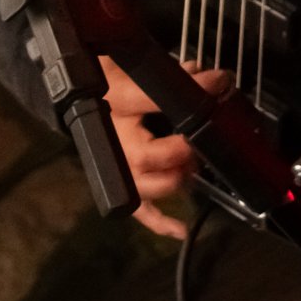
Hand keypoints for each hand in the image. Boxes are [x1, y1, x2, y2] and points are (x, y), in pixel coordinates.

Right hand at [101, 54, 231, 239]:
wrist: (84, 98)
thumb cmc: (112, 84)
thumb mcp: (138, 71)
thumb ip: (175, 74)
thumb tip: (212, 77)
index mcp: (117, 107)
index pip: (150, 104)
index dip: (187, 103)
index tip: (216, 86)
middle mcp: (116, 143)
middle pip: (146, 158)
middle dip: (179, 154)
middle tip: (199, 140)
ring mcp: (118, 169)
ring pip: (145, 188)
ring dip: (174, 181)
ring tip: (191, 168)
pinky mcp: (123, 186)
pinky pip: (140, 211)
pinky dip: (160, 222)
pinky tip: (181, 229)